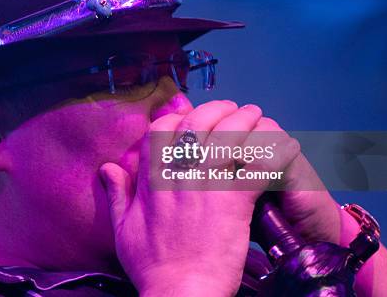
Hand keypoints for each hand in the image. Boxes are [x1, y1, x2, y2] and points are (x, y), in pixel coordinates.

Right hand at [99, 100, 299, 295]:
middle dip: (219, 109)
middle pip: (198, 121)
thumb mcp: (123, 228)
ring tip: (259, 119)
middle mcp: (178, 172)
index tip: (194, 119)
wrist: (180, 292)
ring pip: (229, 134)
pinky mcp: (234, 199)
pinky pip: (257, 162)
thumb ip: (117, 194)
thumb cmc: (152, 266)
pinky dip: (272, 151)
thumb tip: (106, 168)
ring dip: (248, 121)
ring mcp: (206, 183)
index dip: (180, 117)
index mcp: (152, 177)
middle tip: (236, 110)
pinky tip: (281, 148)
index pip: (163, 128)